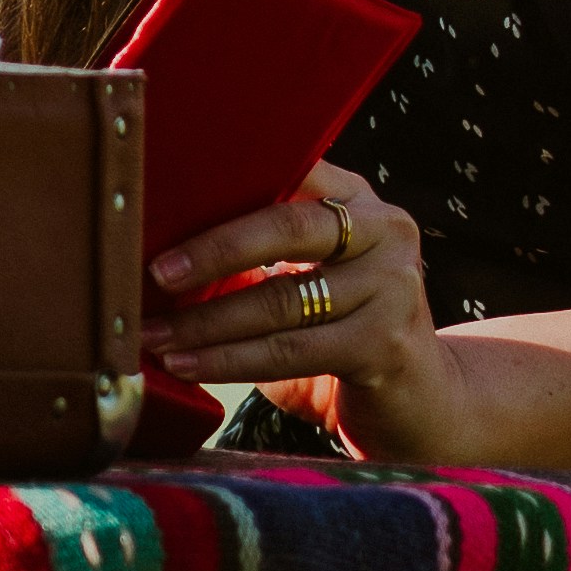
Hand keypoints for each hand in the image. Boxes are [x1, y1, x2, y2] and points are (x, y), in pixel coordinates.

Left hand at [145, 161, 460, 456]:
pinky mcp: (384, 344)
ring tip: (153, 335)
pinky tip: (188, 366)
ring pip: (282, 299)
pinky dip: (229, 360)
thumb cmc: (338, 334)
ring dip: (206, 321)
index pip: (292, 169)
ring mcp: (393, 287)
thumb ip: (260, 254)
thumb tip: (162, 249)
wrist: (417, 401)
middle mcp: (385, 231)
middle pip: (289, 225)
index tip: (166, 201)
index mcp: (357, 200)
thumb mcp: (307, 277)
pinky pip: (290, 350)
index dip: (228, 184)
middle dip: (213, 251)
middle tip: (156, 273)